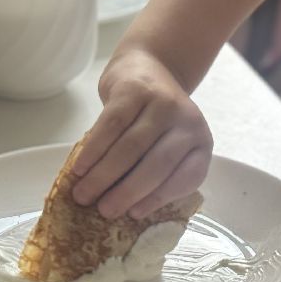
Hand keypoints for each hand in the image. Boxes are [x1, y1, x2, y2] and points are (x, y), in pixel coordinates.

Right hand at [68, 47, 212, 218]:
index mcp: (201, 143)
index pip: (188, 176)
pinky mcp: (135, 91)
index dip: (161, 198)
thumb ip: (155, 171)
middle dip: (127, 192)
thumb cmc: (153, 120)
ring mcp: (162, 104)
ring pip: (130, 147)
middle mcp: (188, 122)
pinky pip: (110, 126)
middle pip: (158, 164)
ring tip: (83, 195)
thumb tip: (122, 209)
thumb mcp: (167, 143)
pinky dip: (93, 151)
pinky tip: (79, 168)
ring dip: (103, 175)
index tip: (135, 215)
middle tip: (103, 211)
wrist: (147, 66)